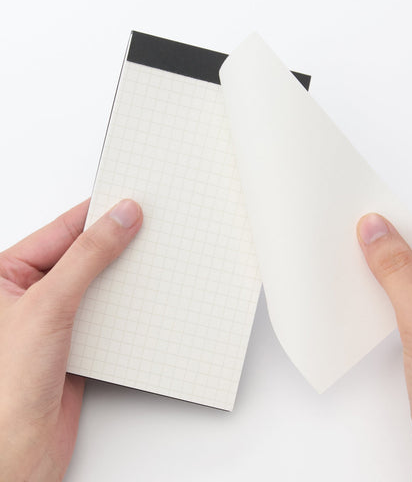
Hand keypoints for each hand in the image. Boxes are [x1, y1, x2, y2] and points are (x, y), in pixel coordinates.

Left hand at [0, 199, 141, 480]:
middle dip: (116, 243)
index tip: (130, 201)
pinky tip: (144, 297)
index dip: (98, 214)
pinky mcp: (77, 341)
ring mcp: (54, 317)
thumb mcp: (49, 304)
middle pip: (83, 254)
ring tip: (152, 258)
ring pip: (99, 283)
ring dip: (125, 275)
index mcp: (6, 274)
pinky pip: (108, 311)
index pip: (62, 230)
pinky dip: (128, 304)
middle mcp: (30, 293)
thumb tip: (119, 220)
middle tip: (148, 226)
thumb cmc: (5, 387)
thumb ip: (88, 258)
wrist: (17, 454)